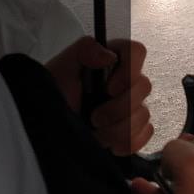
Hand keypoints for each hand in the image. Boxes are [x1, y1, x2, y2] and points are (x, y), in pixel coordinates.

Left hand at [45, 37, 153, 155]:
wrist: (49, 127)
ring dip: (118, 130)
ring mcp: (131, 106)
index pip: (136, 52)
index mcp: (110, 60)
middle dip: (118, 108)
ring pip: (143, 115)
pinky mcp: (133, 129)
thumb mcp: (61, 68)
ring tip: (96, 133)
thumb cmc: (53, 95)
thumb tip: (108, 54)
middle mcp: (125, 81)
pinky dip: (127, 142)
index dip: (129, 70)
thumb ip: (83, 50)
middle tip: (94, 117)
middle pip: (144, 86)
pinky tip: (109, 143)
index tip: (110, 88)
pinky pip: (145, 134)